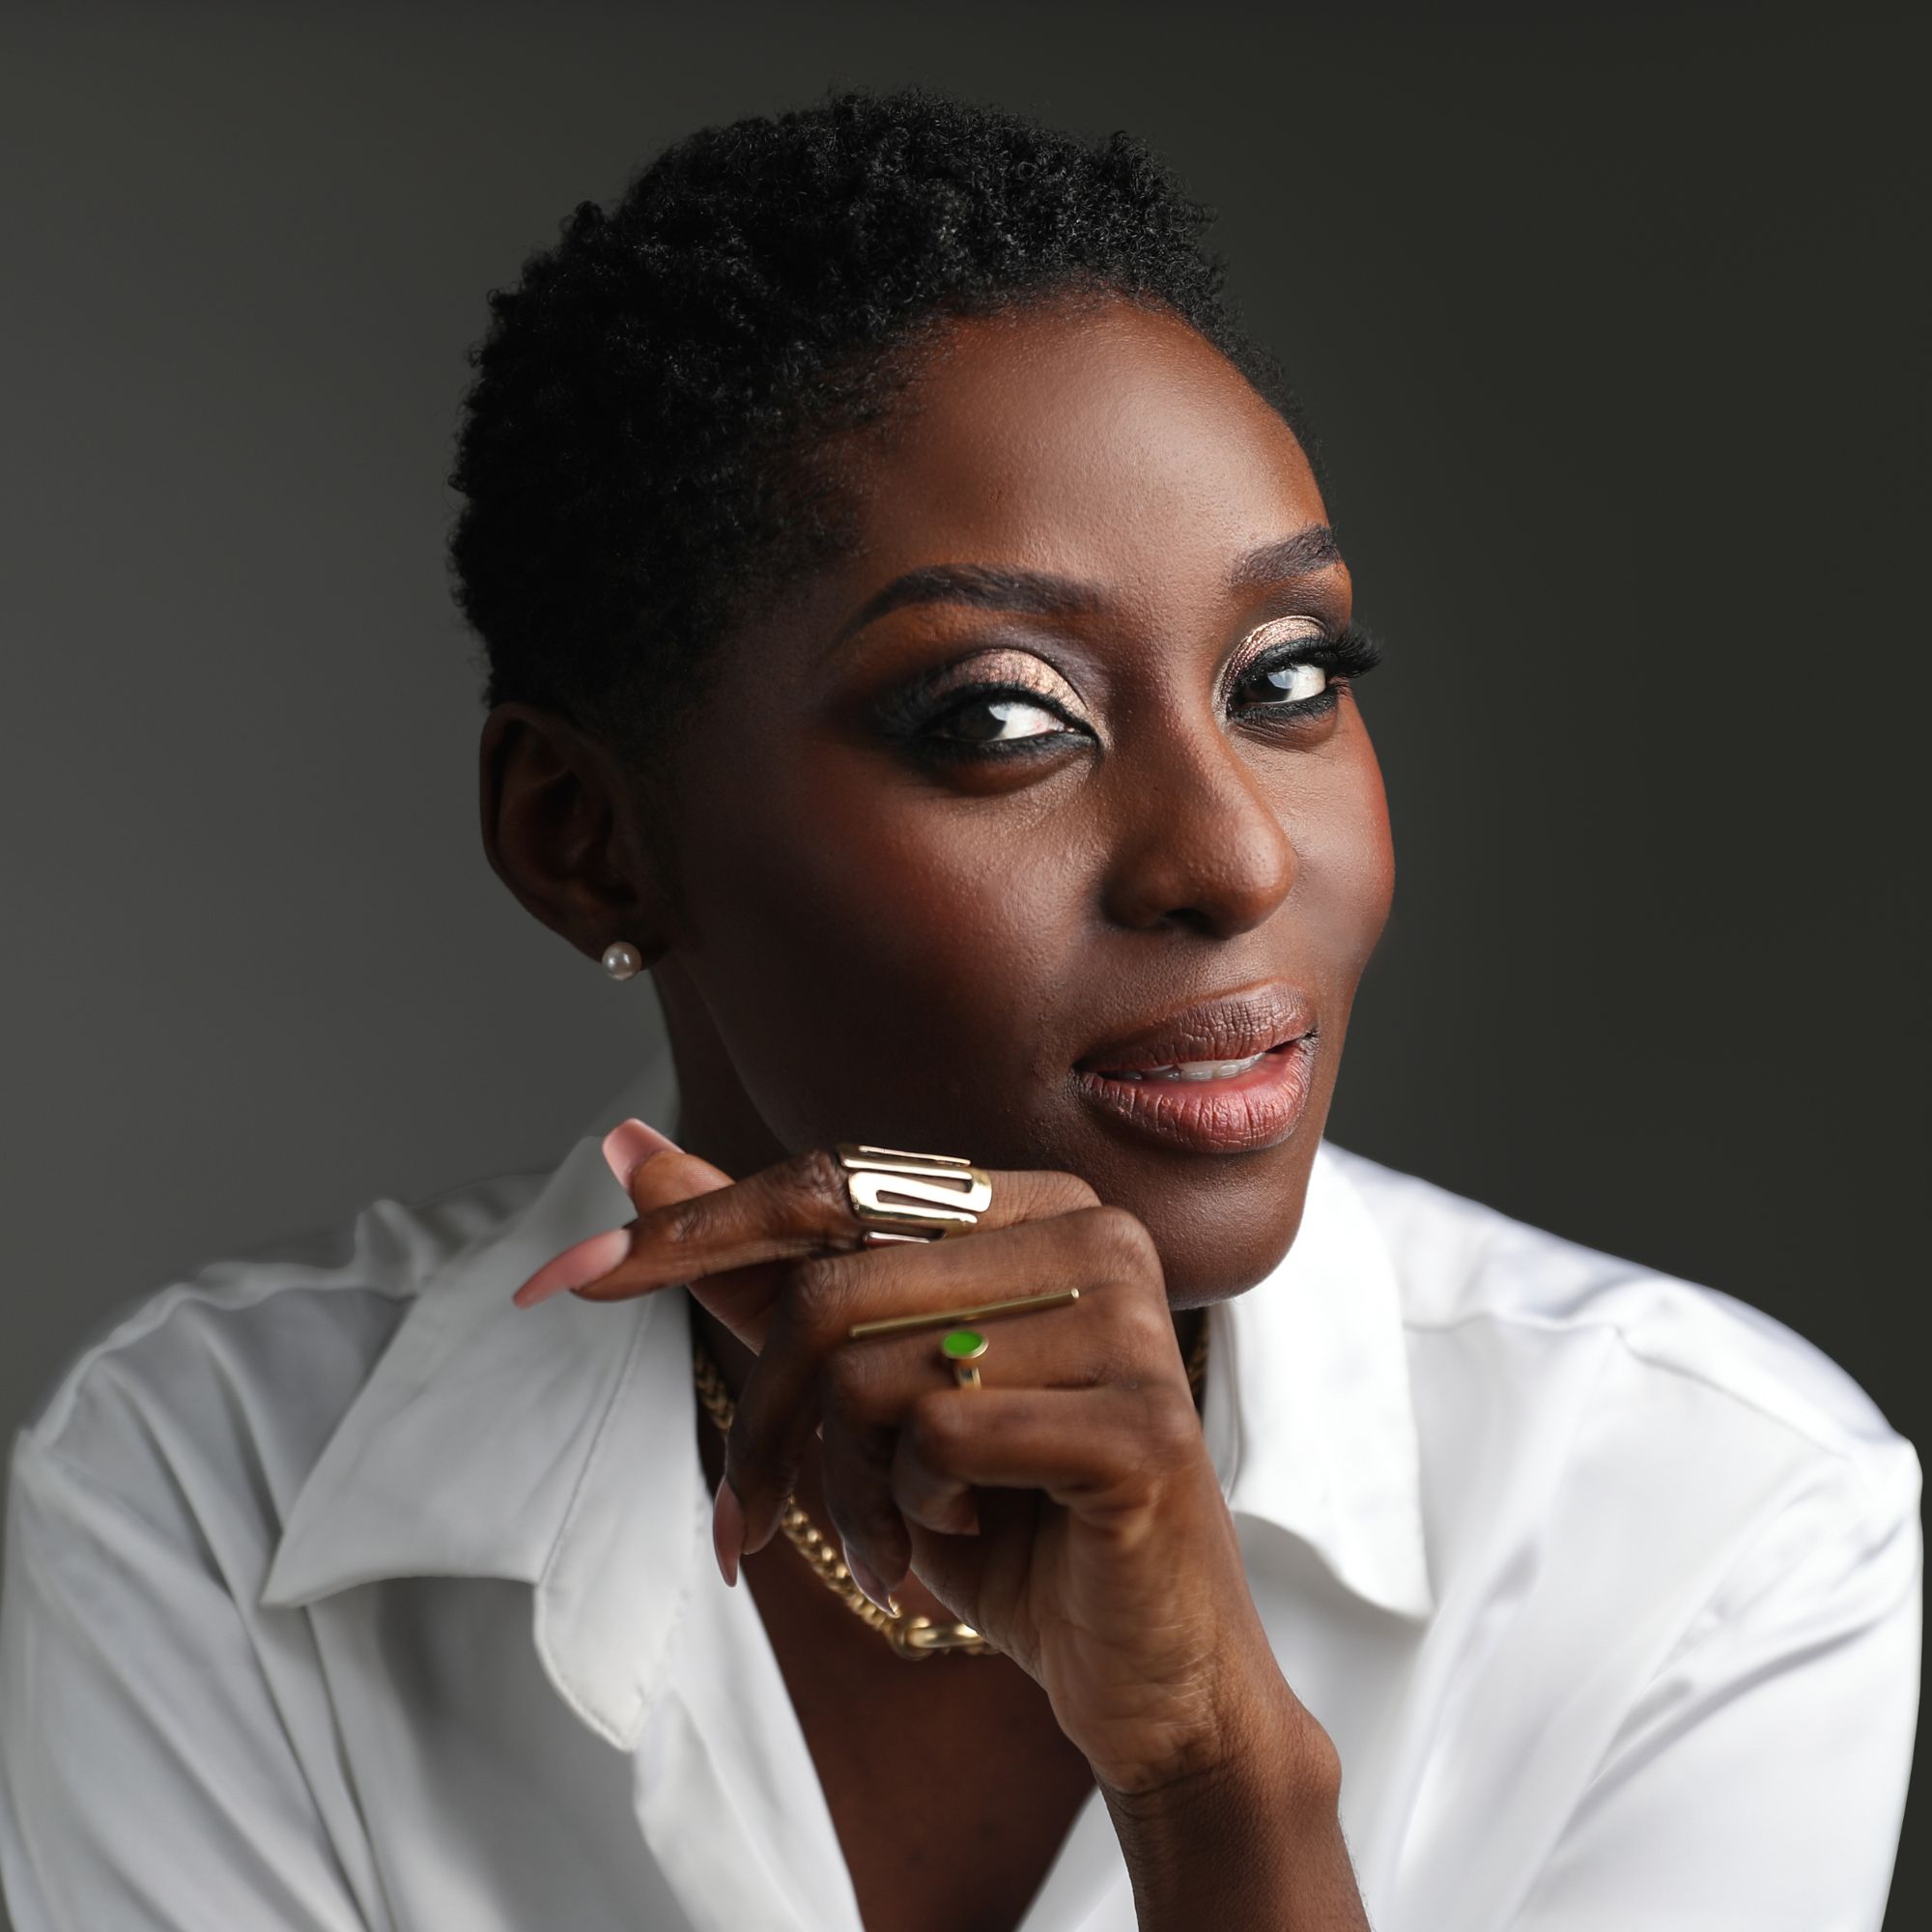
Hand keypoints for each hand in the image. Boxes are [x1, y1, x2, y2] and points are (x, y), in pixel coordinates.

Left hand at [512, 1122, 1326, 1799]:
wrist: (1142, 1668)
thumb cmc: (1002, 1518)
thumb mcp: (867, 1390)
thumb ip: (764, 1271)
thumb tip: (631, 1151)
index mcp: (1034, 1205)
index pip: (832, 1188)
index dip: (690, 1235)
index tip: (561, 1279)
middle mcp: (1094, 1235)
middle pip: (836, 1292)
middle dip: (770, 1425)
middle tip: (765, 1517)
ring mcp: (1128, 1322)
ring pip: (874, 1371)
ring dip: (843, 1490)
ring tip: (889, 1541)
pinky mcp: (1142, 1421)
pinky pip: (940, 1437)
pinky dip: (912, 1513)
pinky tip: (957, 1545)